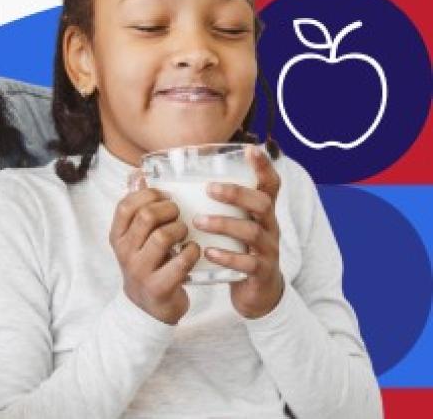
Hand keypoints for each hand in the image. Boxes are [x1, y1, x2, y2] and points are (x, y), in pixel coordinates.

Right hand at [110, 183, 200, 324]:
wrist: (146, 309)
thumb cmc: (147, 264)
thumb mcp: (135, 238)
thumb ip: (137, 209)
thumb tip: (138, 175)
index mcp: (117, 236)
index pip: (126, 205)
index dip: (149, 194)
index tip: (165, 196)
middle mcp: (125, 252)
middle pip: (147, 217)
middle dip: (170, 210)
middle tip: (179, 214)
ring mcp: (140, 271)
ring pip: (163, 236)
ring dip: (181, 230)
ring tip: (185, 233)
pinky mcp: (159, 287)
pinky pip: (181, 262)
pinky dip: (192, 252)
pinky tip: (193, 250)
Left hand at [194, 146, 283, 318]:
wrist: (256, 293)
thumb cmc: (237, 250)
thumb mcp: (233, 224)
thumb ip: (216, 205)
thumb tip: (172, 183)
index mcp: (262, 212)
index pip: (270, 184)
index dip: (264, 167)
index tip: (250, 149)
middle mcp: (269, 227)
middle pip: (262, 203)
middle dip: (236, 193)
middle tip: (209, 189)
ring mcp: (267, 250)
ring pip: (252, 232)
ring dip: (225, 224)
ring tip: (198, 221)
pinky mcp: (261, 272)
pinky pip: (248, 263)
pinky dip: (228, 257)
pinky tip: (209, 252)